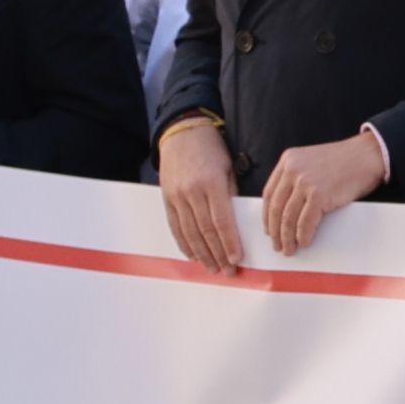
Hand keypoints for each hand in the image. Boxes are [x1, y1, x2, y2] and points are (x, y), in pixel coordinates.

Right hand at [156, 120, 249, 275]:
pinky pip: (175, 226)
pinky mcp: (167, 199)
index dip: (229, 243)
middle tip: (227, 271)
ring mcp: (177, 197)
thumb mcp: (228, 168)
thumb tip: (237, 222)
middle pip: (206, 231)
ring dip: (202, 254)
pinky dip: (184, 243)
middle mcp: (192, 192)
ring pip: (189, 232)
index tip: (236, 259)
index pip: (222, 221)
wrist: (182, 132)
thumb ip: (231, 195)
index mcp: (211, 184)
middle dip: (217, 254)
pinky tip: (193, 255)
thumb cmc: (211, 149)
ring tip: (212, 268)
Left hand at [258, 131, 388, 253]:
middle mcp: (293, 170)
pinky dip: (303, 236)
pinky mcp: (320, 195)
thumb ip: (296, 177)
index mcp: (288, 160)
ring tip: (289, 249)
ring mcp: (306, 182)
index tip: (269, 229)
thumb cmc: (345, 160)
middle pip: (275, 207)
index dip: (267, 215)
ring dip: (287, 238)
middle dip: (275, 231)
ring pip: (288, 218)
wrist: (368, 155)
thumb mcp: (311, 161)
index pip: (268, 193)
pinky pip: (305, 223)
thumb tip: (286, 207)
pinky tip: (304, 242)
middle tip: (277, 245)